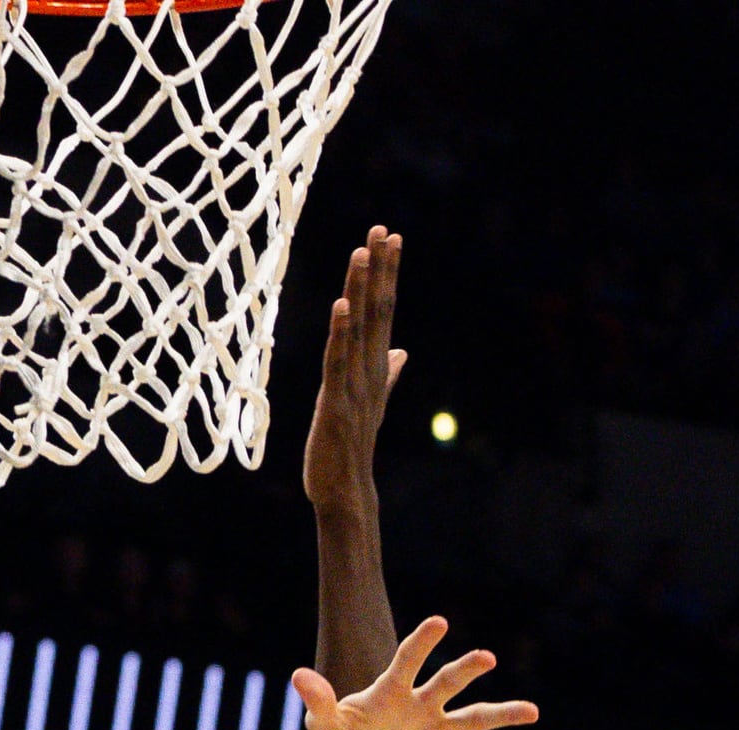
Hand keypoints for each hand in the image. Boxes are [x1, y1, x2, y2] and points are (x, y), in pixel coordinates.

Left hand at [296, 614, 533, 729]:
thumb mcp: (323, 726)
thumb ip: (317, 702)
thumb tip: (298, 676)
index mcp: (393, 690)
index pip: (409, 660)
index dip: (422, 643)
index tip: (439, 623)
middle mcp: (423, 703)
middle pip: (449, 682)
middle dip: (466, 669)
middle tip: (485, 658)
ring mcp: (440, 729)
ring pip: (476, 717)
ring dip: (504, 713)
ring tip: (532, 712)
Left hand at [300, 226, 403, 510]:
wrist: (346, 491)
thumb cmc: (352, 446)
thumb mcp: (370, 401)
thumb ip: (387, 373)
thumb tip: (402, 351)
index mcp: (375, 366)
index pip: (384, 311)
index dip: (387, 274)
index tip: (390, 236)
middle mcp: (370, 371)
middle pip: (377, 312)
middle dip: (380, 270)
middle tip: (383, 229)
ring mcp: (355, 387)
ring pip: (358, 330)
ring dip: (359, 291)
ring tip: (362, 253)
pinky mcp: (335, 405)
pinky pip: (337, 364)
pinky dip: (340, 335)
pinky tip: (340, 307)